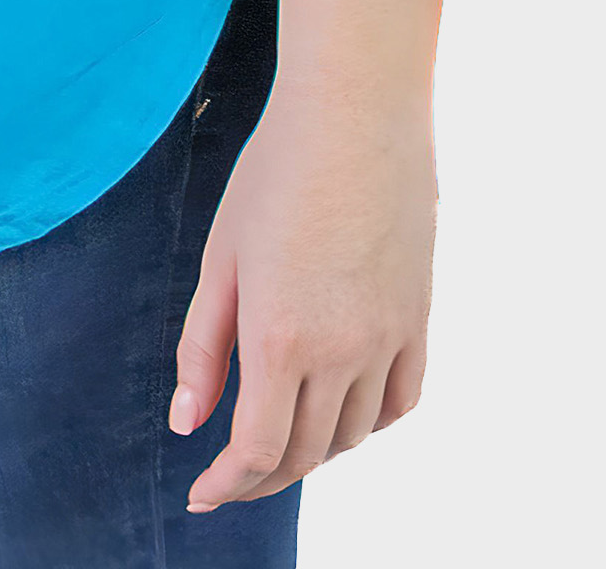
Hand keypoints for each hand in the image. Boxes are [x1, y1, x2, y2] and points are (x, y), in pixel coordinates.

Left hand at [169, 90, 435, 509]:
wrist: (356, 111)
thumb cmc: (276, 172)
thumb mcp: (221, 256)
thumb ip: (203, 347)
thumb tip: (186, 424)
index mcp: (280, 337)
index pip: (257, 449)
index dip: (228, 483)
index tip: (202, 494)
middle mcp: (340, 351)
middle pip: (305, 452)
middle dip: (262, 475)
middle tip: (231, 474)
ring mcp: (388, 337)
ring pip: (353, 433)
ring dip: (314, 450)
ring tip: (281, 438)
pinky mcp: (419, 318)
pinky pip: (401, 400)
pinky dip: (371, 422)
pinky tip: (344, 412)